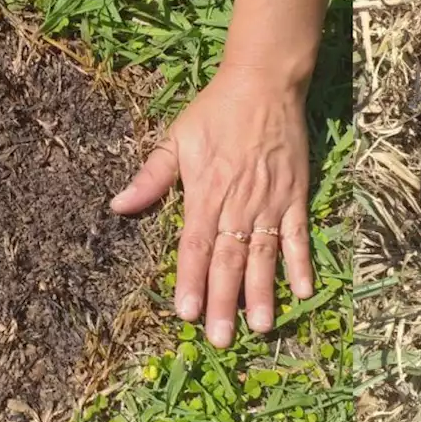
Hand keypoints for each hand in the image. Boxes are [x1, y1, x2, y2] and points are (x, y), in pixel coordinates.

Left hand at [110, 64, 315, 347]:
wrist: (265, 82)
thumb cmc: (216, 110)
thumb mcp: (177, 138)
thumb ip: (151, 176)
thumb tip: (118, 205)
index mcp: (206, 191)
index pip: (196, 245)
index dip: (192, 280)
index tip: (187, 313)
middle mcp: (238, 202)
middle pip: (229, 259)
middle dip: (224, 301)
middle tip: (220, 339)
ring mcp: (270, 201)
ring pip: (263, 255)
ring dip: (261, 292)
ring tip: (260, 327)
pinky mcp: (296, 195)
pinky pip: (298, 235)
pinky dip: (300, 263)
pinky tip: (302, 292)